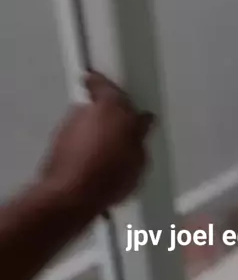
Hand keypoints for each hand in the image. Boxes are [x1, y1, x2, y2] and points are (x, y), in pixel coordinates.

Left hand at [40, 72, 155, 217]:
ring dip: (93, 137)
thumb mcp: (140, 158)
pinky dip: (81, 152)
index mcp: (110, 106)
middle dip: (106, 120)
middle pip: (97, 108)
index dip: (105, 85)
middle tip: (119, 137)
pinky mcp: (53, 147)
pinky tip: (92, 171)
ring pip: (84, 127)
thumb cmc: (111, 173)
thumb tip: (142, 123)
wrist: (71, 196)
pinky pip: (74, 144)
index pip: (104, 84)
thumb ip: (139, 135)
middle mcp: (84, 110)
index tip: (106, 87)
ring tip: (106, 160)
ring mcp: (66, 128)